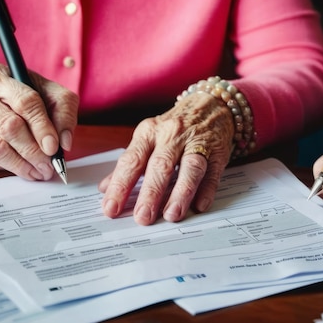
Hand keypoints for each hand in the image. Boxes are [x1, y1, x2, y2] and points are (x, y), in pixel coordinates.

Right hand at [0, 59, 78, 179]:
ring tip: (41, 170)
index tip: (64, 143)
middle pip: (28, 103)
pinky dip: (15, 163)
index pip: (46, 91)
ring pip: (11, 128)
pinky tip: (24, 171)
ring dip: (31, 154)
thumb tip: (63, 144)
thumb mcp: (17, 107)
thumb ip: (44, 116)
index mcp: (10, 72)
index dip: (61, 118)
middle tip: (54, 159)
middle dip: (45, 134)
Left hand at [98, 92, 234, 225]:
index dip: (121, 185)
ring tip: (171, 214)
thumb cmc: (175, 126)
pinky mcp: (217, 152)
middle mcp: (172, 135)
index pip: (132, 160)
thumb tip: (105, 188)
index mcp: (149, 132)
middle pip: (160, 165)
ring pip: (189, 168)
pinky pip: (212, 172)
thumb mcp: (148, 138)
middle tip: (142, 217)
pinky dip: (207, 190)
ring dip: (180, 193)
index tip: (111, 208)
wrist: (210, 105)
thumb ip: (130, 163)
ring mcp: (196, 142)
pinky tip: (200, 205)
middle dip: (150, 193)